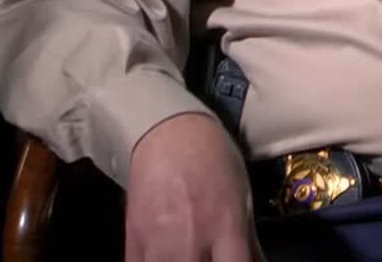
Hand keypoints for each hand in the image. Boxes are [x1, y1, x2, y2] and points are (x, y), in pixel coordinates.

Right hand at [125, 111, 264, 261]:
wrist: (170, 133)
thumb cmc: (211, 158)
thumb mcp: (242, 195)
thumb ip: (248, 240)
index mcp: (226, 226)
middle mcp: (193, 239)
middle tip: (211, 256)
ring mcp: (159, 243)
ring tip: (191, 255)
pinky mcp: (133, 240)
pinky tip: (168, 257)